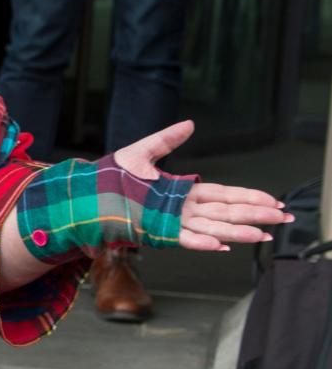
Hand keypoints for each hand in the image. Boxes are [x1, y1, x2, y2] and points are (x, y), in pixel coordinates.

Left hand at [114, 120, 290, 250]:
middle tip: (282, 217)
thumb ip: (167, 139)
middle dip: (255, 214)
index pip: (223, 195)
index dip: (248, 197)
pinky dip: (203, 242)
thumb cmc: (111, 176)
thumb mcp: (142, 152)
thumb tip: (189, 124)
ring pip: (213, 228)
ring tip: (263, 234)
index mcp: (182, 191)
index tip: (271, 199)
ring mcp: (171, 221)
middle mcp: (182, 209)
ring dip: (239, 231)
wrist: (86, 191)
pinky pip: (185, 238)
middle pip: (226, 212)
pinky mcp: (157, 231)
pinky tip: (222, 244)